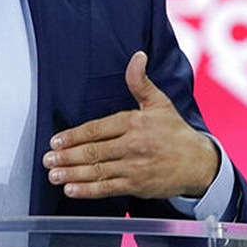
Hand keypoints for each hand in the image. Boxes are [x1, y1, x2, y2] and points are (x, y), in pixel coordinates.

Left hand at [42, 51, 218, 199]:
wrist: (199, 164)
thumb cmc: (175, 132)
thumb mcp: (159, 102)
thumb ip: (140, 82)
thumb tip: (137, 56)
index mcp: (134, 122)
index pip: (97, 129)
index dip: (74, 136)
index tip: (56, 141)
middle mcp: (133, 145)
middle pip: (94, 151)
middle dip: (67, 156)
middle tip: (48, 159)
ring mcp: (135, 167)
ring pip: (98, 171)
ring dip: (73, 174)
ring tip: (53, 175)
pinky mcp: (138, 186)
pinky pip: (108, 188)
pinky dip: (88, 190)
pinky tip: (72, 190)